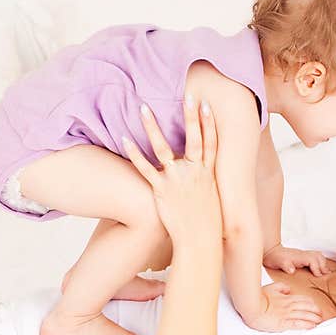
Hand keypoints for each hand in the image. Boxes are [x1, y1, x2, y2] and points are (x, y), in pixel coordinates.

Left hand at [122, 96, 220, 243]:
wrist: (199, 241)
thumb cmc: (206, 221)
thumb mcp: (211, 196)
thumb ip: (205, 180)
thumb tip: (202, 170)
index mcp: (208, 173)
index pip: (210, 143)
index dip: (209, 123)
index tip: (205, 105)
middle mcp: (194, 172)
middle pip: (193, 139)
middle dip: (190, 116)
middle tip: (186, 94)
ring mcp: (177, 180)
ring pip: (163, 148)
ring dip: (153, 127)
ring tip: (144, 108)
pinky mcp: (161, 190)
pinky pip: (144, 168)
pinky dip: (134, 154)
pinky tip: (124, 139)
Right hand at [244, 281, 323, 331]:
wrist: (251, 306)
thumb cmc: (258, 297)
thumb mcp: (271, 288)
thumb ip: (281, 287)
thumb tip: (289, 289)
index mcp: (286, 297)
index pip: (303, 299)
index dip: (311, 303)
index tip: (316, 307)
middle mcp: (289, 305)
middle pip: (307, 307)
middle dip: (316, 311)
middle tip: (322, 315)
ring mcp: (286, 314)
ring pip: (304, 315)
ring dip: (314, 318)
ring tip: (319, 321)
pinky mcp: (283, 323)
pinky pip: (297, 324)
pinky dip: (306, 325)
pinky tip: (312, 326)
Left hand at [263, 244, 331, 275]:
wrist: (270, 251)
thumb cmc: (274, 257)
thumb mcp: (278, 262)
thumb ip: (285, 265)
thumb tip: (292, 270)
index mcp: (299, 256)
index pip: (313, 260)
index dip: (317, 268)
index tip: (318, 275)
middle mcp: (303, 254)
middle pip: (319, 256)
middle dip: (323, 265)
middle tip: (323, 275)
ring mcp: (303, 255)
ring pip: (318, 255)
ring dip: (322, 263)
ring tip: (324, 272)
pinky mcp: (303, 257)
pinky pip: (315, 257)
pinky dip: (319, 262)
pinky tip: (319, 269)